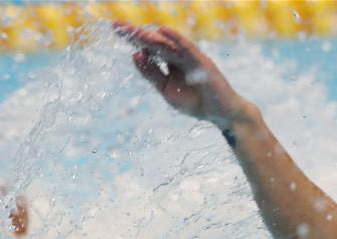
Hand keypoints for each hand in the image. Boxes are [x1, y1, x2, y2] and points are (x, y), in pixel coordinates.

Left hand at [114, 22, 248, 126]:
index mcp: (169, 63)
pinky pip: (187, 48)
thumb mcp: (167, 90)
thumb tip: (135, 55)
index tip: (115, 29)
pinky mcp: (202, 62)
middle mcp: (178, 57)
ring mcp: (190, 58)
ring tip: (133, 31)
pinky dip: (175, 38)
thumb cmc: (196, 103)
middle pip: (154, 42)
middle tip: (117, 25)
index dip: (133, 39)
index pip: (148, 47)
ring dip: (150, 37)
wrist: (221, 114)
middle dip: (136, 34)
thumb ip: (152, 74)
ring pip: (167, 44)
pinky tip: (162, 31)